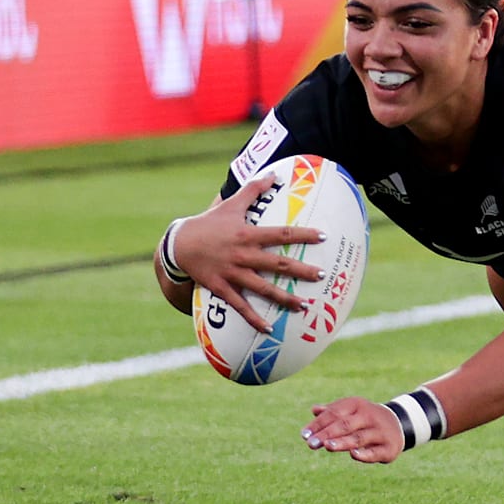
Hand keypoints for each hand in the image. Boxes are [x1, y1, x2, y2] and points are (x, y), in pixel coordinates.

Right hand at [174, 174, 325, 331]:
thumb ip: (254, 189)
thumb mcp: (231, 204)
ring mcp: (233, 273)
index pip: (282, 233)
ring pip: (263, 288)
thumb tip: (274, 174)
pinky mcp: (221, 288)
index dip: (304, 234)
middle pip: (278, 263)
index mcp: (248, 234)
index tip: (323, 236)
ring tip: (304, 306)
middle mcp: (243, 254)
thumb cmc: (209, 223)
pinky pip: (240, 306)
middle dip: (301, 270)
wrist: (179, 244)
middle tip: (322, 275)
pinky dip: (254, 318)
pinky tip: (268, 329)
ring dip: (284, 298)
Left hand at [302, 397, 403, 463]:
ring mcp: (380, 431)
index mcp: (357, 405)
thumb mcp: (351, 411)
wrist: (399, 423)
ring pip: (359, 437)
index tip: (304, 435)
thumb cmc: (366, 418)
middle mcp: (369, 416)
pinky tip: (353, 455)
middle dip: (327, 434)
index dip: (318, 424)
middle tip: (311, 444)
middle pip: (345, 424)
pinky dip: (364, 454)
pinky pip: (375, 451)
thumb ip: (332, 412)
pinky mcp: (389, 447)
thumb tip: (314, 410)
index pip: (334, 413)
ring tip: (327, 446)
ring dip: (343, 442)